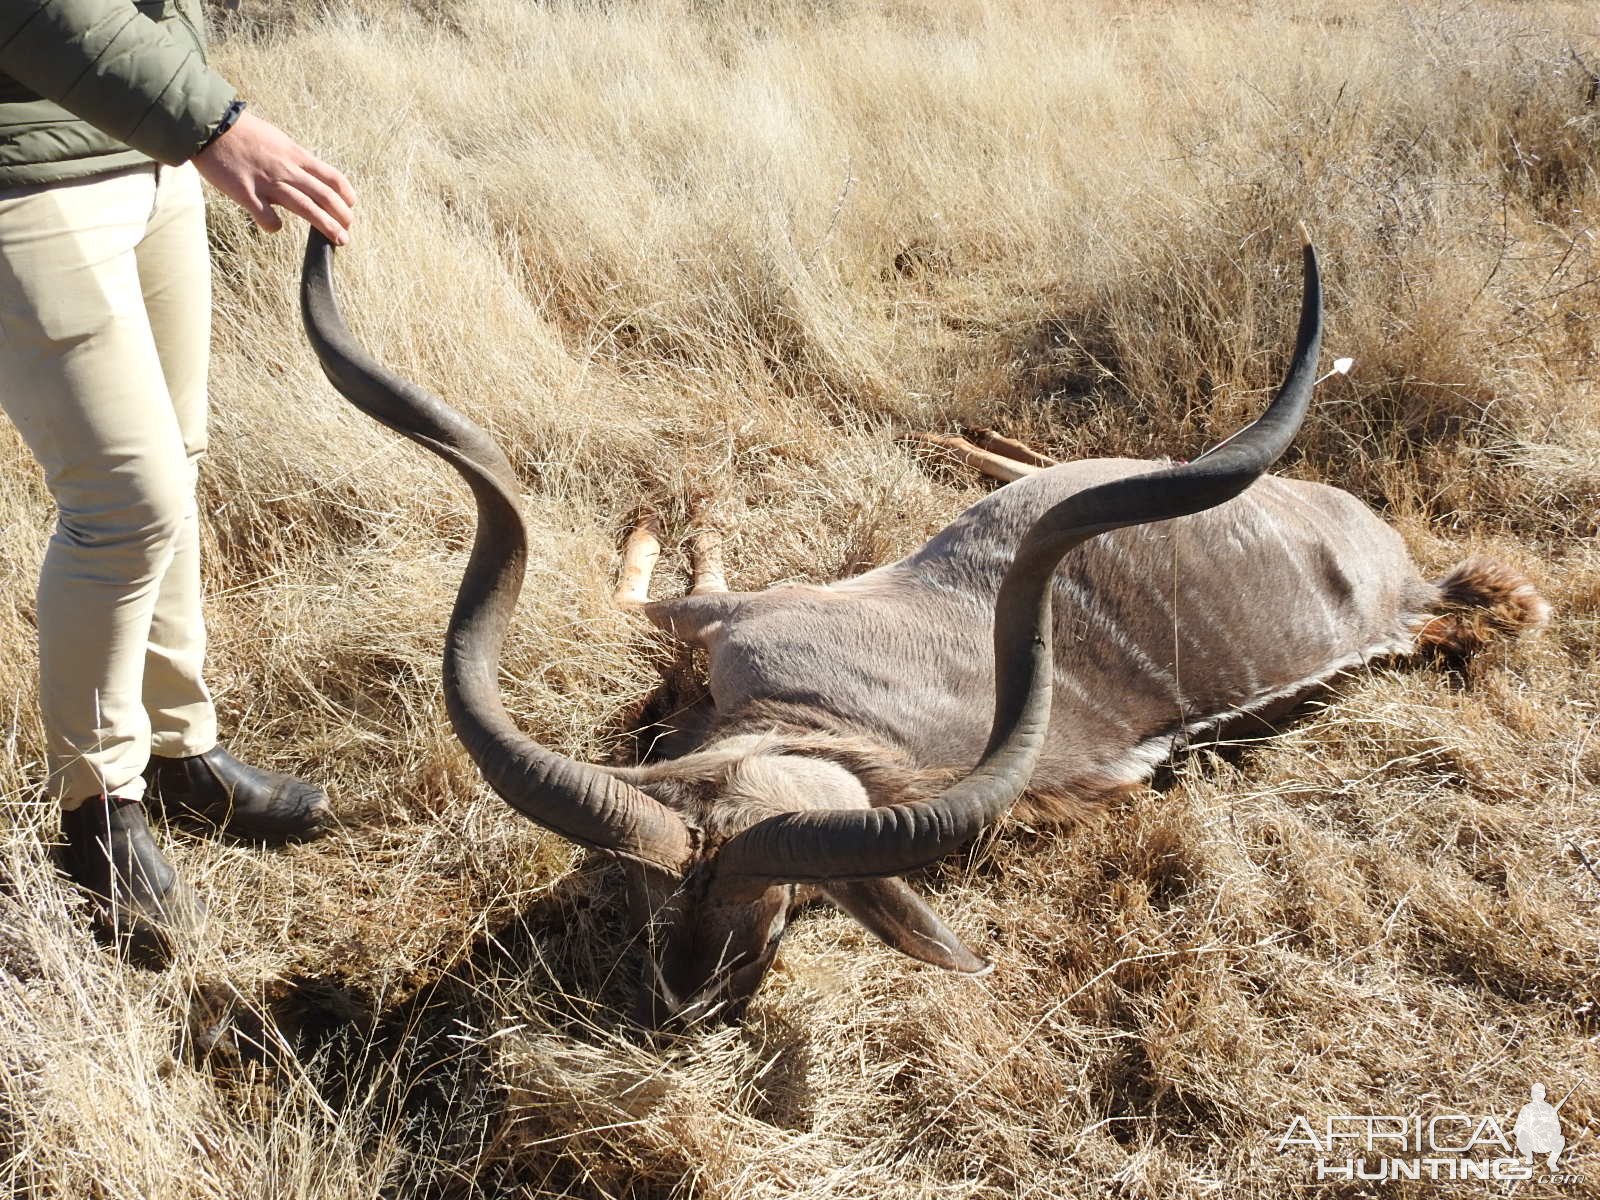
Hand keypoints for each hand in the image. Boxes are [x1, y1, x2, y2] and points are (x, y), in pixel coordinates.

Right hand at [193, 111, 355, 244]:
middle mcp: (287, 169)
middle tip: (348, 230)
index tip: (351, 205)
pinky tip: (275, 227)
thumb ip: (292, 157)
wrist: (210, 125)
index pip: (331, 176)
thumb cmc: (242, 131)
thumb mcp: (276, 139)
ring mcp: (268, 183)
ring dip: (326, 226)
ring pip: (306, 208)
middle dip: (342, 215)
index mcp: (295, 155)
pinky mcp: (246, 193)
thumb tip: (307, 172)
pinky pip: (267, 217)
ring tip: (340, 239)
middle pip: (324, 196)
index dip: (346, 193)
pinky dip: (274, 226)